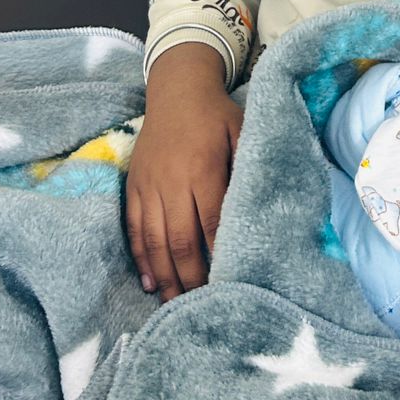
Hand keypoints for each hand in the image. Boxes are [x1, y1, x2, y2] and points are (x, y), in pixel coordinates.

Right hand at [125, 46, 241, 299]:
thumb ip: (251, 167)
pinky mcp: (133, 187)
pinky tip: (150, 282)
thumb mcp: (245, 132)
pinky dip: (141, 258)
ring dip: (165, 277)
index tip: (231, 286)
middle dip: (191, 279)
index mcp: (204, 169)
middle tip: (202, 310)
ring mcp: (148, 185)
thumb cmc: (217, 116)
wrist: (176, 90)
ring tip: (175, 306)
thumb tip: (266, 207)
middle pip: (179, 240)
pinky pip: (134, 228)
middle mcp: (172, 181)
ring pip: (153, 240)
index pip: (212, 223)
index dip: (219, 256)